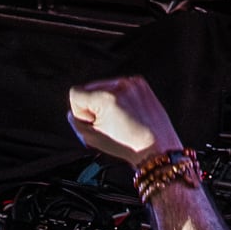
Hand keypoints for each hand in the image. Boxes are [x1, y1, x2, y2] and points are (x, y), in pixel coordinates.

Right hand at [65, 77, 180, 166]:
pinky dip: (120, 98)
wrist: (157, 147)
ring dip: (106, 101)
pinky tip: (127, 114)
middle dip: (92, 105)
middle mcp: (119, 85)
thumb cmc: (127, 145)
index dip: (80, 112)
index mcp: (105, 97)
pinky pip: (120, 87)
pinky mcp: (141, 84)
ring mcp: (132, 82)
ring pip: (104, 87)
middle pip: (89, 88)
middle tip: (106, 123)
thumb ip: (76, 123)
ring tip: (119, 119)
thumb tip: (73, 113)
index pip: (76, 93)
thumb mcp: (93, 138)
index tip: (94, 123)